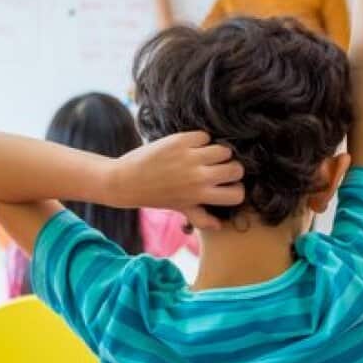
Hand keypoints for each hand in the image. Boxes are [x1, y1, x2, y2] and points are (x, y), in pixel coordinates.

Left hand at [109, 131, 244, 229]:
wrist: (126, 180)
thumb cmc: (154, 196)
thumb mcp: (179, 209)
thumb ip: (201, 218)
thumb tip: (220, 226)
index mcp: (200, 196)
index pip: (237, 194)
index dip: (235, 188)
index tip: (228, 185)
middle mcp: (198, 177)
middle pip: (236, 169)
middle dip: (231, 168)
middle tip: (219, 167)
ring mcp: (191, 157)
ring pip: (224, 150)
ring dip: (218, 152)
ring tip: (206, 155)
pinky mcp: (181, 141)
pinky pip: (205, 136)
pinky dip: (200, 140)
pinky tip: (191, 146)